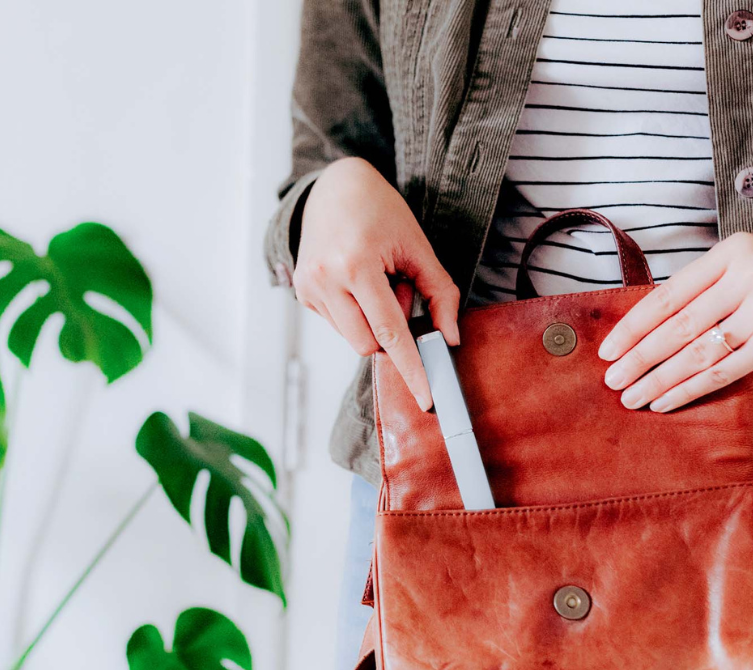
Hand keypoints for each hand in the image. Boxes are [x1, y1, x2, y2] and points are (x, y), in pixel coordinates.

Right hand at [294, 156, 460, 410]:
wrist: (335, 187)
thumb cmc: (382, 214)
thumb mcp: (419, 247)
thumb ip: (440, 294)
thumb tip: (450, 340)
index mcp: (356, 265)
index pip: (390, 332)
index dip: (411, 368)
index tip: (426, 398)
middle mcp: (326, 279)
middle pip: (370, 343)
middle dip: (391, 331)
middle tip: (397, 288)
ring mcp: (308, 288)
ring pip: (354, 339)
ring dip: (373, 321)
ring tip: (374, 281)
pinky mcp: (302, 294)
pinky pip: (340, 326)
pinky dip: (356, 314)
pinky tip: (356, 283)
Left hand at [597, 232, 752, 411]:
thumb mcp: (738, 281)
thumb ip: (696, 297)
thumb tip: (633, 335)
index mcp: (730, 253)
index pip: (668, 295)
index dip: (632, 326)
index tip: (606, 350)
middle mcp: (747, 274)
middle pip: (677, 325)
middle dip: (638, 357)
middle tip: (611, 379)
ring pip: (694, 351)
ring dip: (657, 379)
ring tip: (630, 397)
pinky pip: (718, 371)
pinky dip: (686, 390)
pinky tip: (662, 403)